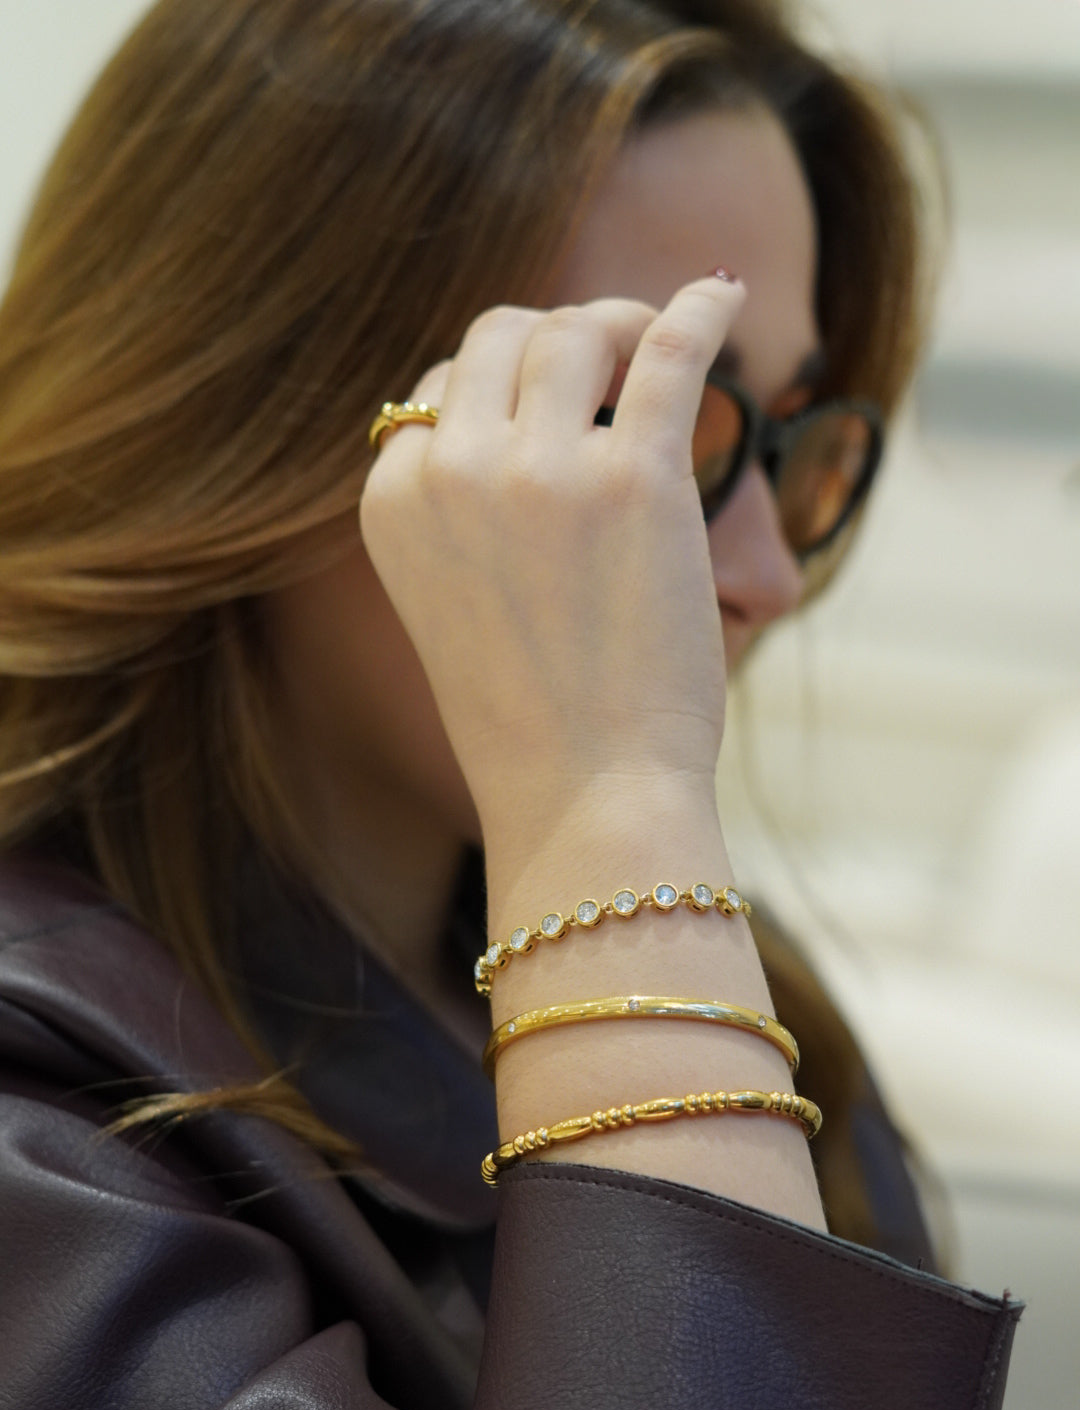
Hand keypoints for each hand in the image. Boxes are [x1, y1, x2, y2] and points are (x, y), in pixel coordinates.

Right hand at [359, 275, 746, 843]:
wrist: (585, 799)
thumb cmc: (531, 720)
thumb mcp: (450, 600)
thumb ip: (461, 510)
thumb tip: (526, 420)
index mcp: (392, 500)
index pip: (439, 386)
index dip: (502, 385)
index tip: (554, 408)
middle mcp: (453, 470)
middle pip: (503, 335)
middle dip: (558, 339)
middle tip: (612, 369)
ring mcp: (542, 469)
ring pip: (578, 327)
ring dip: (622, 325)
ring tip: (659, 354)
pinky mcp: (636, 478)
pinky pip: (672, 349)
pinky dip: (702, 307)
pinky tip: (726, 293)